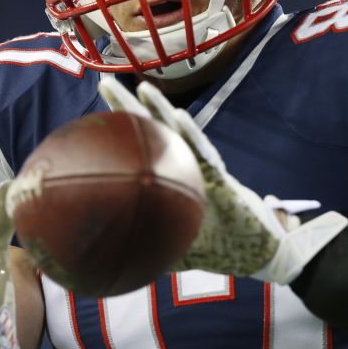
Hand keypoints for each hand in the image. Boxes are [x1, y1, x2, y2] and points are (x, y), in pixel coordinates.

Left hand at [99, 76, 347, 283]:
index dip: (116, 131)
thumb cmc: (216, 248)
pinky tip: (178, 115)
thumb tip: (104, 265)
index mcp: (169, 179)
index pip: (138, 149)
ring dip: (159, 109)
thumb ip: (145, 250)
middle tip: (103, 83)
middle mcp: (184, 167)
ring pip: (177, 132)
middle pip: (151, 130)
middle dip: (128, 106)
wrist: (257, 253)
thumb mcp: (172, 251)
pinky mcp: (223, 178)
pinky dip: (192, 134)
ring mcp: (203, 169)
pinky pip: (204, 153)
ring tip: (140, 86)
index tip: (89, 115)